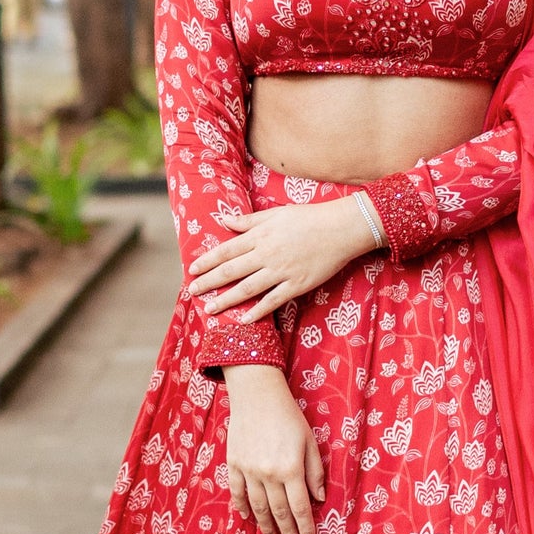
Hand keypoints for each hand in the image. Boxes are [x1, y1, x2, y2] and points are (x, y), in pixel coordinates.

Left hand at [188, 195, 379, 321]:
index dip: (208, 261)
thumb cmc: (308, 218)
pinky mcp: (297, 285)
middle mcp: (267, 254)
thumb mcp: (275, 214)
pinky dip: (257, 311)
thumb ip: (248, 220)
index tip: (192, 269)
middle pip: (232, 271)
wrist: (341, 228)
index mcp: (260, 235)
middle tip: (192, 292)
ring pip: (248, 288)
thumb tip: (223, 220)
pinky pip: (273, 301)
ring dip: (226, 300)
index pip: (227, 249)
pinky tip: (243, 319)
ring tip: (210, 309)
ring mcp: (282, 271)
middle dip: (209, 282)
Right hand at [223, 365, 325, 533]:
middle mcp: (269, 474)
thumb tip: (320, 499)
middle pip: (279, 512)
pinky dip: (242, 507)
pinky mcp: (234, 464)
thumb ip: (315, 472)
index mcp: (291, 469)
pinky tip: (248, 518)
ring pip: (257, 507)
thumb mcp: (310, 441)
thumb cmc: (289, 416)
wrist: (257, 395)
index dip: (305, 527)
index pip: (300, 507)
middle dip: (287, 532)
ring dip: (265, 526)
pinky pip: (237, 492)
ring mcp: (249, 471)